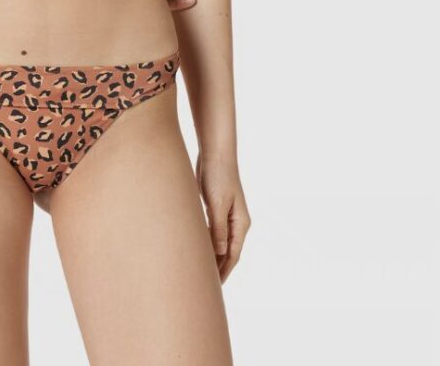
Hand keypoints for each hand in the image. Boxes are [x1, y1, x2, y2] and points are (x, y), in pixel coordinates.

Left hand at [196, 152, 251, 282]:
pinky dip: (208, 242)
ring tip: (200, 271)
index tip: (214, 287)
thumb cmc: (218, 176)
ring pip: (220, 242)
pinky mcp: (217, 207)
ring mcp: (227, 214)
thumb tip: (219, 253)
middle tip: (206, 286)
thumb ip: (218, 229)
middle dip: (219, 267)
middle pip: (228, 251)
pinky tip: (198, 248)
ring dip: (212, 256)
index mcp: (241, 223)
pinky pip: (214, 231)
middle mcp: (237, 221)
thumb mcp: (217, 204)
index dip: (224, 271)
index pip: (233, 254)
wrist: (215, 153)